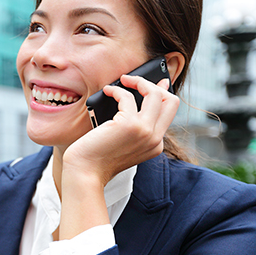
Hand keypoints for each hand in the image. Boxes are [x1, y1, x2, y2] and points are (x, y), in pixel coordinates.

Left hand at [55, 75, 177, 240]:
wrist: (85, 174)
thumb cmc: (96, 158)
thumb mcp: (121, 142)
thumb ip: (132, 126)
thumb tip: (133, 98)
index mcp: (154, 145)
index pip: (169, 113)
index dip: (163, 94)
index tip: (156, 81)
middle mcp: (154, 139)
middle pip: (171, 100)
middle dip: (154, 85)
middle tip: (135, 80)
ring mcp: (145, 132)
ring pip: (156, 94)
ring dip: (138, 81)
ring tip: (123, 81)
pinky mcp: (130, 125)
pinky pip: (128, 97)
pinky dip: (117, 90)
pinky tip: (108, 91)